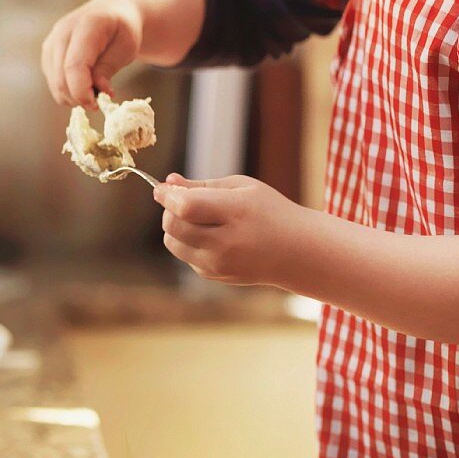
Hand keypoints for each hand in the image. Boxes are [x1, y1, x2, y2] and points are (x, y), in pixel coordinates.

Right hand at [40, 0, 142, 108]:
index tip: (97, 105)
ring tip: (95, 91)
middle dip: (80, 98)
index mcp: (87, 25)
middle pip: (61, 78)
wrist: (112, 11)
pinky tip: (85, 84)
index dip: (82, 91)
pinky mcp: (47, 53)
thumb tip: (98, 91)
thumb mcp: (127, 46)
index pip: (74, 65)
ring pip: (55, 84)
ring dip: (74, 97)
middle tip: (100, 102)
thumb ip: (109, 67)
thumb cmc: (123, 30)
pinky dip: (68, 91)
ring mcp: (51, 42)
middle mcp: (62, 31)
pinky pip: (53, 82)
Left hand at [153, 173, 311, 286]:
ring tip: (197, 219)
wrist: (296, 252)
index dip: (167, 196)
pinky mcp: (214, 275)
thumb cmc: (268, 212)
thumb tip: (167, 182)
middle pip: (173, 226)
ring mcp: (219, 263)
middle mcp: (226, 242)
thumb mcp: (242, 188)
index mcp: (236, 212)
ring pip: (172, 243)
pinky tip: (211, 236)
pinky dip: (188, 243)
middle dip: (169, 210)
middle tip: (182, 201)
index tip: (161, 188)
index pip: (186, 207)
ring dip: (175, 228)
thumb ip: (201, 186)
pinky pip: (184, 255)